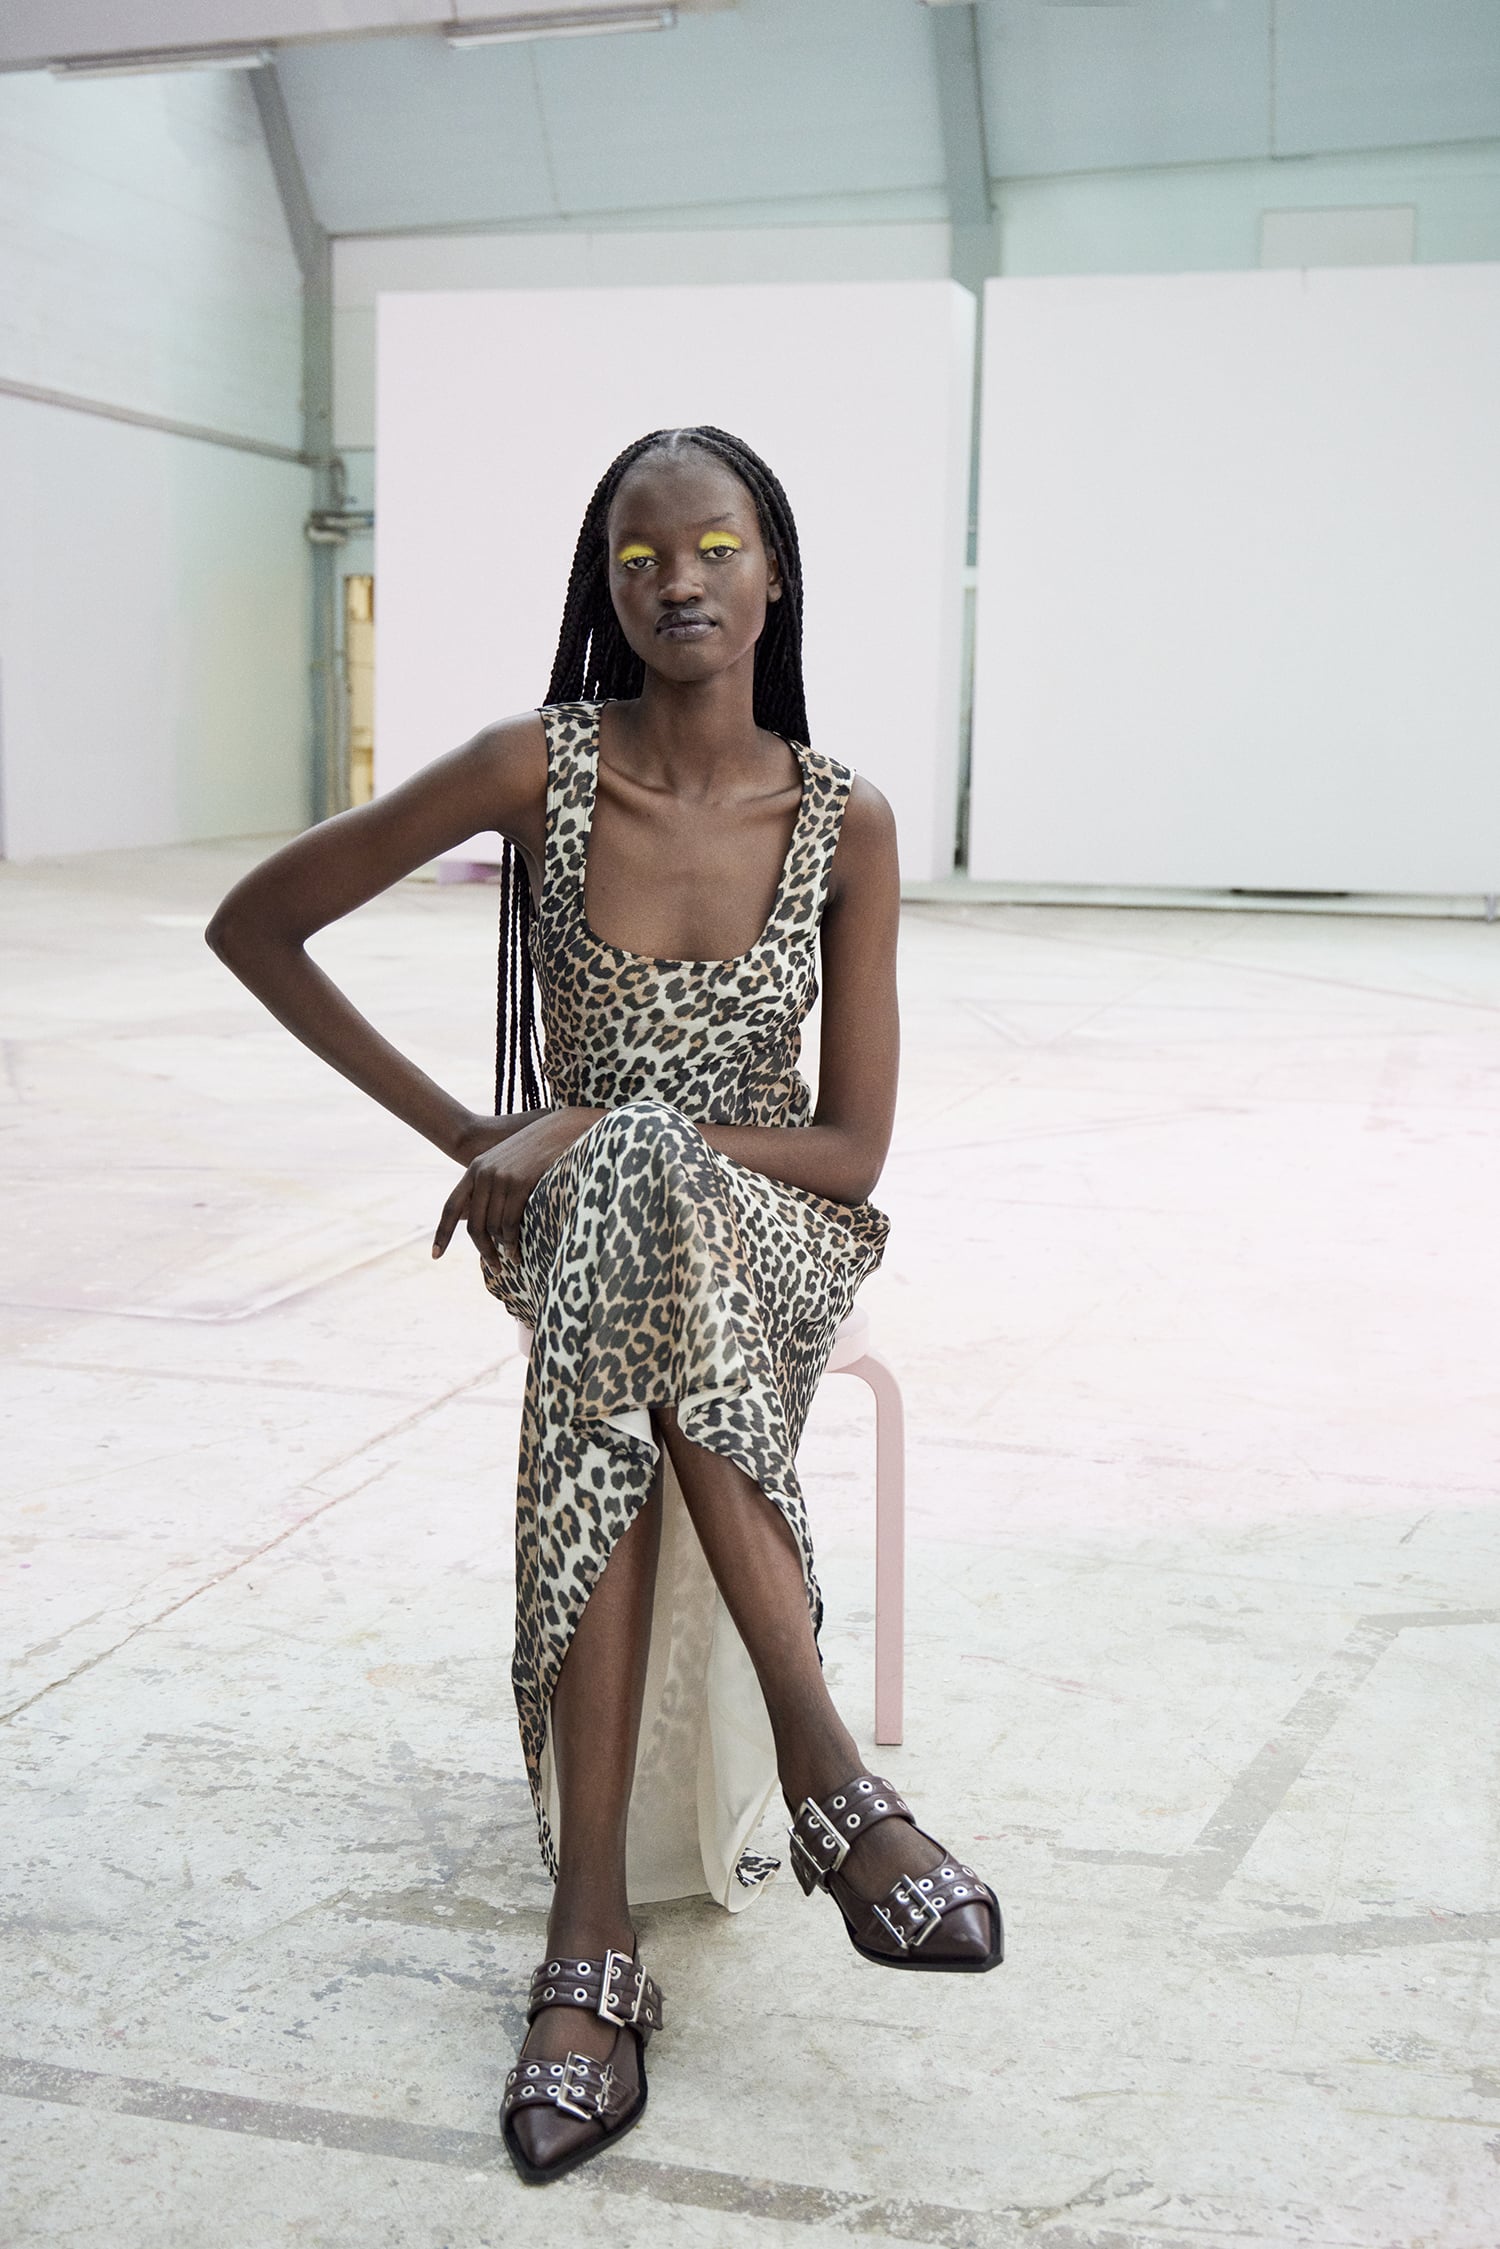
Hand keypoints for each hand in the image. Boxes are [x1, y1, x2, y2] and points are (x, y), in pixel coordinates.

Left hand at [432, 1108, 601, 1269]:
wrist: (560, 1128)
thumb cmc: (536, 1149)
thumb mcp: (505, 1164)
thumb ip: (487, 1187)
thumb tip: (470, 1217)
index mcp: (475, 1169)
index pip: (452, 1206)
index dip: (443, 1232)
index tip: (436, 1255)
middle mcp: (483, 1173)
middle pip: (475, 1225)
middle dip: (484, 1251)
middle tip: (496, 1268)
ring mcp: (501, 1177)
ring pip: (494, 1226)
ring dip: (503, 1249)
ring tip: (514, 1259)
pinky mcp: (520, 1182)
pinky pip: (510, 1221)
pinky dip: (513, 1240)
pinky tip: (519, 1249)